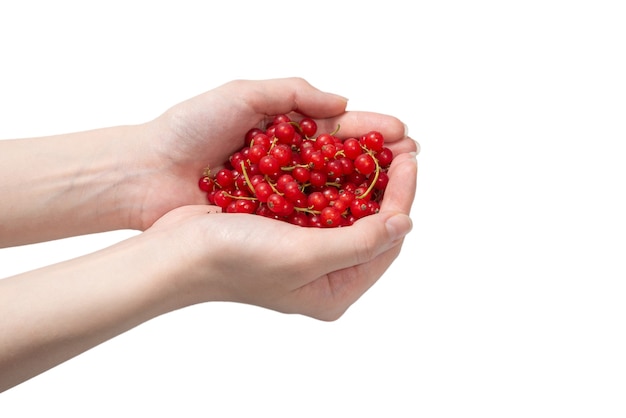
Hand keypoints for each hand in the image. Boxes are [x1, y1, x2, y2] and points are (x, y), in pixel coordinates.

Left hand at [131, 77, 417, 229]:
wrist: (145, 173)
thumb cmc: (188, 128)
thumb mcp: (241, 95)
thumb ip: (292, 93)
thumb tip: (343, 105)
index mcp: (285, 128)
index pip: (339, 129)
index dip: (371, 131)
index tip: (401, 136)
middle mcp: (289, 163)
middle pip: (344, 162)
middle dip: (377, 162)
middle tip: (410, 164)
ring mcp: (280, 194)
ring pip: (332, 193)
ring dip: (365, 193)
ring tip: (397, 191)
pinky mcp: (268, 221)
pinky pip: (309, 221)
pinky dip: (335, 220)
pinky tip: (361, 220)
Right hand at [141, 150, 416, 319]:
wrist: (176, 251)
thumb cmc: (236, 258)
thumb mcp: (305, 256)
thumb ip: (361, 243)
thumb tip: (405, 224)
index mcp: (335, 291)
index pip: (387, 240)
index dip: (402, 197)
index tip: (410, 158)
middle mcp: (324, 275)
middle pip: (372, 225)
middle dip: (387, 186)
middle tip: (401, 147)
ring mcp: (305, 253)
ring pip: (349, 210)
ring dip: (363, 177)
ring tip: (378, 145)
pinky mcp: (286, 231)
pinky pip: (322, 201)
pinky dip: (334, 178)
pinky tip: (341, 154)